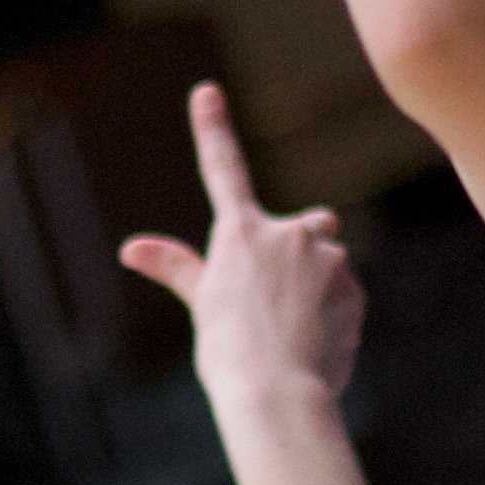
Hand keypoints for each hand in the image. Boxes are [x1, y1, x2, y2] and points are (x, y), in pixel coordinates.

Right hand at [119, 81, 361, 407]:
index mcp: (241, 233)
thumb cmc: (229, 353)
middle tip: (286, 292)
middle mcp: (287, 234)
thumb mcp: (202, 304)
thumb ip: (179, 267)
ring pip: (328, 267)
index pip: (223, 170)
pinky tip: (316, 347)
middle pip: (310, 224)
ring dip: (319, 290)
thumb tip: (131, 247)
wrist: (277, 393)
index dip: (213, 129)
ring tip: (294, 337)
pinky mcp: (353, 290)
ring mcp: (326, 260)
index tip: (206, 91)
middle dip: (307, 245)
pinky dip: (334, 316)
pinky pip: (345, 297)